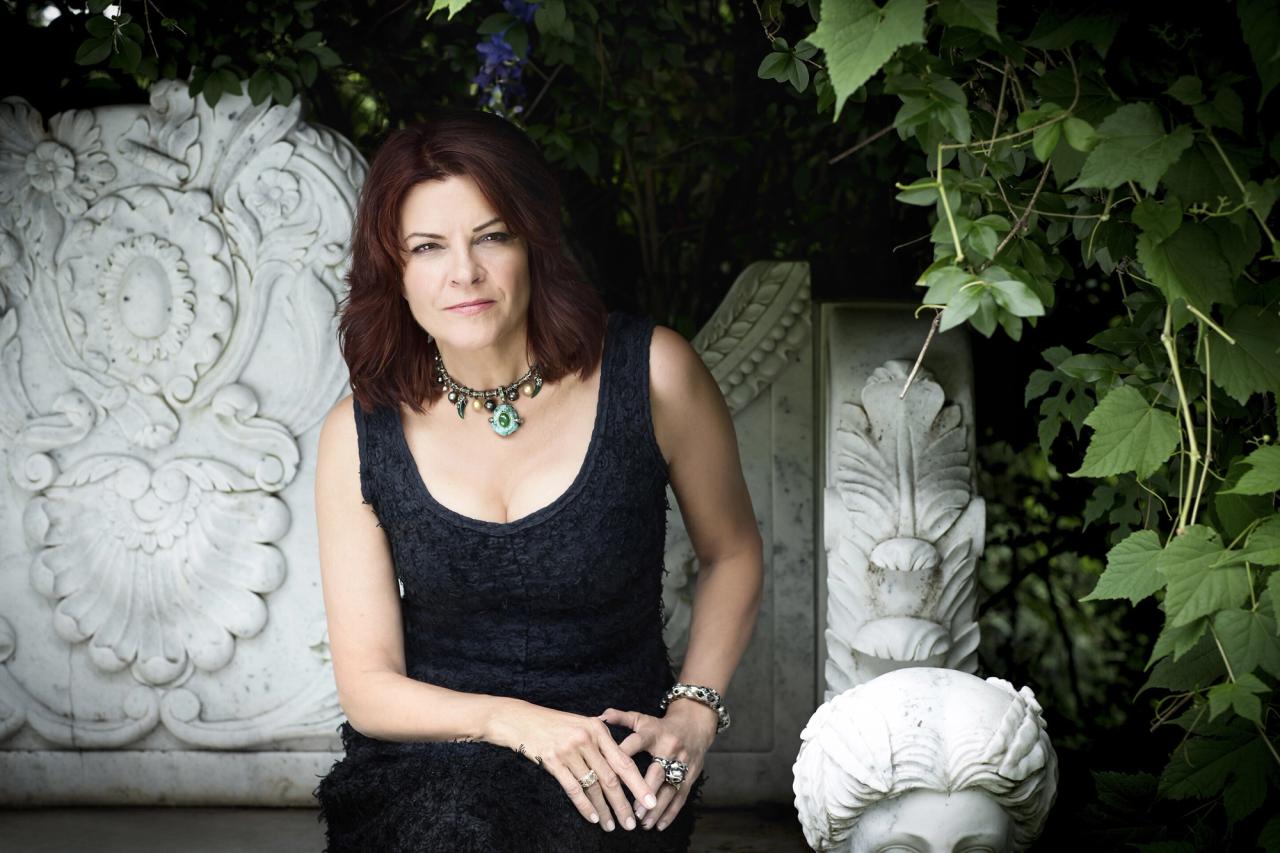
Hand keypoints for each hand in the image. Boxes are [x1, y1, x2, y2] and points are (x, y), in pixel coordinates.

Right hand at [486, 698, 658, 832]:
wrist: (521, 719)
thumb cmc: (554, 723)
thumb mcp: (582, 723)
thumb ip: (602, 739)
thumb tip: (622, 762)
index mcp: (598, 728)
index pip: (623, 761)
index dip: (638, 784)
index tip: (650, 801)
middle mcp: (586, 739)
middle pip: (611, 778)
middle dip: (624, 803)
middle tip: (633, 823)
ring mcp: (569, 750)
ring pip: (593, 787)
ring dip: (604, 809)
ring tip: (612, 826)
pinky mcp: (553, 761)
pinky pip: (573, 789)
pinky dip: (584, 806)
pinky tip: (593, 818)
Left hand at [600, 700, 717, 830]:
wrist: (695, 724)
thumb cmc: (661, 726)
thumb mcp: (642, 719)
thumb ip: (621, 718)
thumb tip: (600, 715)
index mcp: (653, 733)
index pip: (635, 744)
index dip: (622, 756)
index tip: (608, 772)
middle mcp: (668, 748)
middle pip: (657, 772)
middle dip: (645, 791)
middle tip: (631, 810)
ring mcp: (682, 763)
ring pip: (670, 788)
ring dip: (657, 808)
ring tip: (642, 822)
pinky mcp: (691, 775)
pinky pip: (681, 796)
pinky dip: (671, 812)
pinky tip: (659, 825)